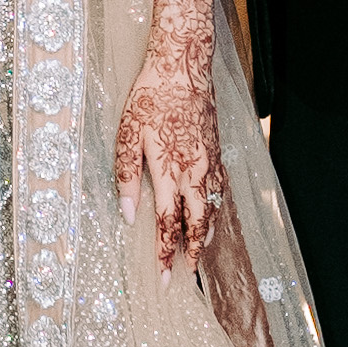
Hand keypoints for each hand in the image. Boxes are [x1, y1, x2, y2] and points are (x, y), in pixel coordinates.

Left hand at [114, 0, 221, 274]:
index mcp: (170, 173)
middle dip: (191, 253)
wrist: (183, 67)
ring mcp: (209, 164)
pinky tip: (212, 214)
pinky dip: (217, 210)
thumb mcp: (127, 136)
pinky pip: (220, 191)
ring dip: (206, 234)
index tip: (163, 279)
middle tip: (185, 276)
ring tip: (199, 253)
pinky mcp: (216, 152)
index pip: (167, 226)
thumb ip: (127, 178)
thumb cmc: (150, 98)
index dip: (165, 254)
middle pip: (197, 225)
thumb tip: (128, 214)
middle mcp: (194, 174)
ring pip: (212, 210)